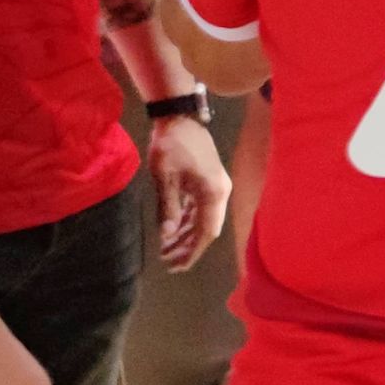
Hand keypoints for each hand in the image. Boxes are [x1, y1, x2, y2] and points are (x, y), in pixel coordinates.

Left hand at [144, 112, 229, 270]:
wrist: (180, 118)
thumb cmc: (171, 146)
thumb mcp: (165, 177)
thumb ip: (168, 207)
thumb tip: (168, 235)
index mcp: (213, 193)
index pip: (206, 231)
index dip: (193, 251)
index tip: (178, 266)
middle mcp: (219, 193)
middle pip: (207, 228)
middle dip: (188, 247)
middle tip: (167, 262)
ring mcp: (215, 187)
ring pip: (203, 219)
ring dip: (186, 235)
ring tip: (167, 250)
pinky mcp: (207, 182)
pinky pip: (200, 208)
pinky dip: (187, 221)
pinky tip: (174, 229)